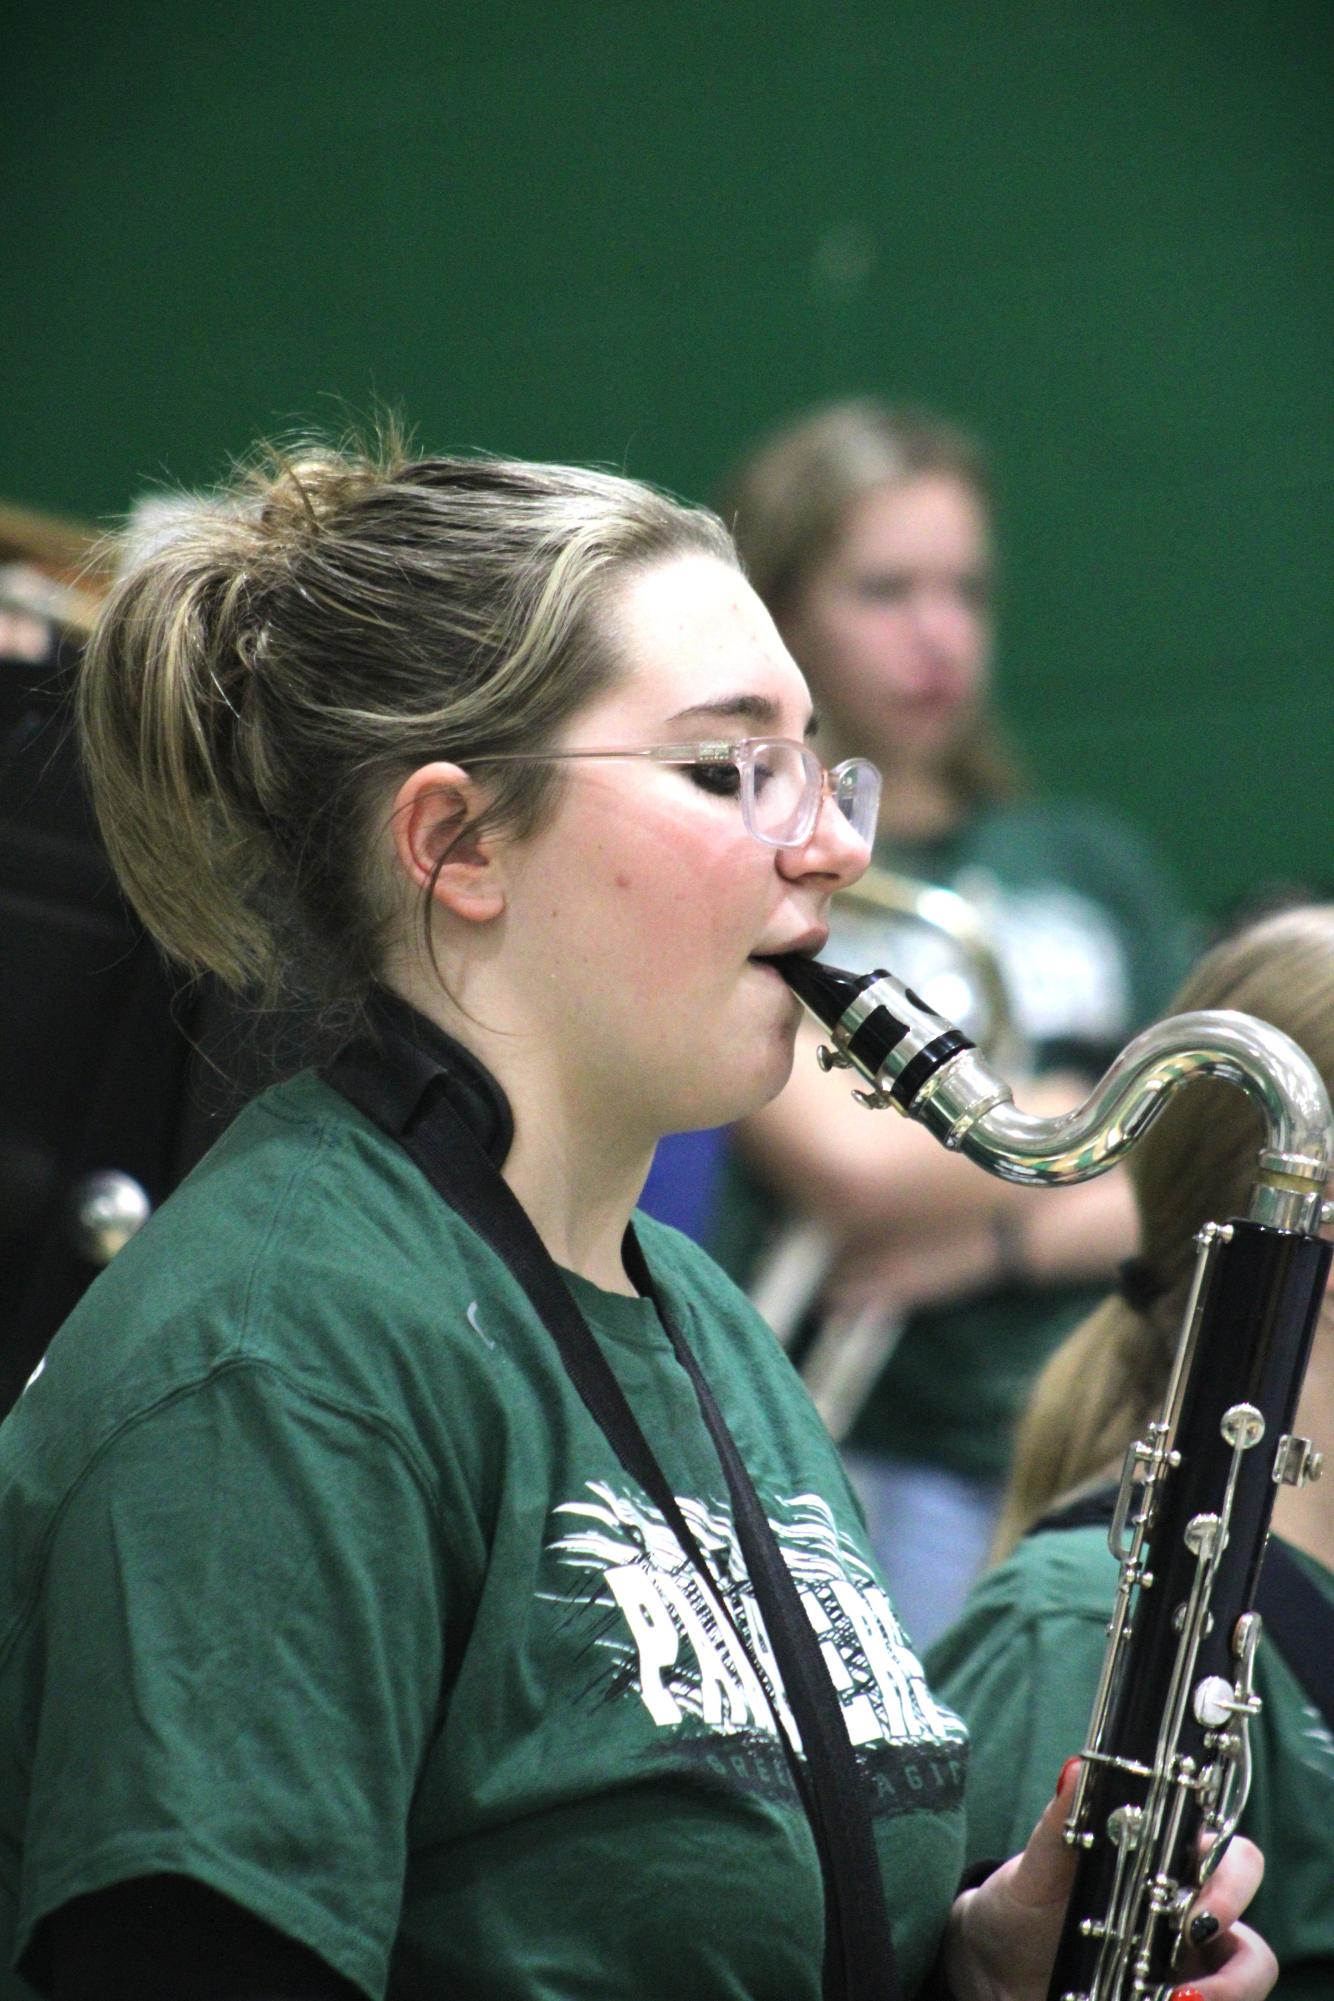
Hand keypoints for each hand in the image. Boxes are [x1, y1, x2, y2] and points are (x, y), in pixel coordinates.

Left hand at [942, 1762, 1276, 2000]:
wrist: (997, 1962)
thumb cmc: (1027, 1902)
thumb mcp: (1040, 1864)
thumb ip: (1062, 1821)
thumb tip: (1076, 1769)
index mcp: (1170, 1864)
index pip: (1232, 1859)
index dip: (1233, 1883)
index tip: (1200, 1910)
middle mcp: (1190, 1915)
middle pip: (1250, 1938)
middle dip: (1238, 1966)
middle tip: (1191, 1976)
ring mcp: (1185, 1965)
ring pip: (1243, 1978)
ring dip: (1226, 1996)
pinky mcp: (1173, 1998)